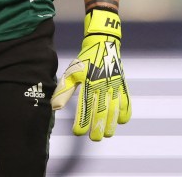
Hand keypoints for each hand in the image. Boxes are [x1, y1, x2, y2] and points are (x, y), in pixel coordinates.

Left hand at [51, 8, 130, 139]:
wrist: (103, 43)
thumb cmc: (85, 60)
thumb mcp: (72, 72)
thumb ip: (64, 91)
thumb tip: (55, 107)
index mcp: (89, 83)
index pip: (85, 107)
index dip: (81, 122)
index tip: (77, 133)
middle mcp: (103, 86)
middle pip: (101, 111)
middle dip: (98, 127)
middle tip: (94, 138)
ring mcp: (115, 86)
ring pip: (114, 109)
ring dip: (111, 124)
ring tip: (107, 135)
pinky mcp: (122, 84)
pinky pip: (126, 101)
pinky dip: (125, 112)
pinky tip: (121, 121)